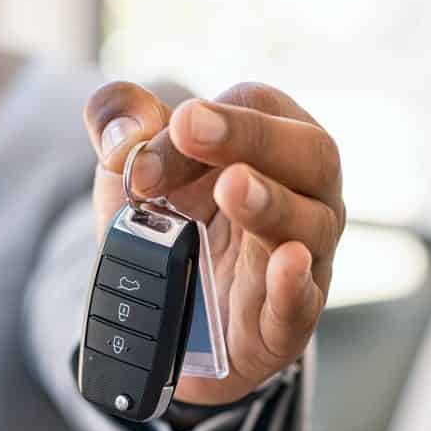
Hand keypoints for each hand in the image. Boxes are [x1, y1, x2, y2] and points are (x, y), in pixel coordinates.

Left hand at [84, 82, 344, 404]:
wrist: (163, 315)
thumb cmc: (168, 225)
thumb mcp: (130, 165)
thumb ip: (118, 121)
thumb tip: (127, 132)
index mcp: (273, 143)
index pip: (258, 107)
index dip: (213, 117)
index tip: (168, 133)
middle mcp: (304, 195)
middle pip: (312, 155)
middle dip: (253, 137)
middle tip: (193, 131)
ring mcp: (306, 259)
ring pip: (312, 227)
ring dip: (271, 204)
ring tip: (232, 188)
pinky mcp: (288, 322)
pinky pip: (303, 302)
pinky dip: (294, 283)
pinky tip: (285, 261)